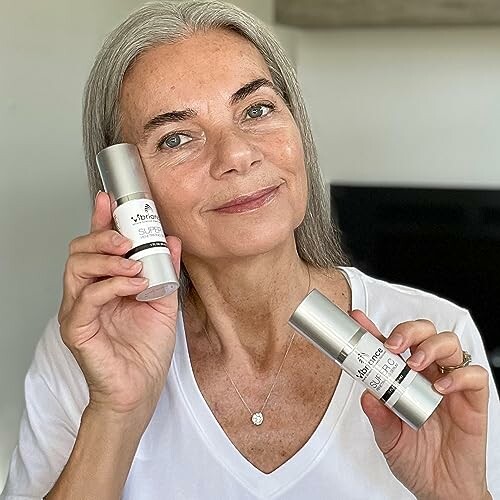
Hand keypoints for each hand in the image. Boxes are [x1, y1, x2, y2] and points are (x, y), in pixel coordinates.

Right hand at [58, 191, 181, 420]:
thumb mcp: (164, 302)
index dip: (100, 220)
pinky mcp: (77, 329)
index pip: (97, 246)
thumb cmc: (146, 350)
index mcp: (105, 285)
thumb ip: (166, 271)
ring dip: (107, 260)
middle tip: (127, 238)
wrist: (141, 388)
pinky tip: (133, 285)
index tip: (110, 199)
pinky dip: (111, 285)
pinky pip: (86, 298)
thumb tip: (173, 240)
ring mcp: (78, 311)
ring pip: (76, 269)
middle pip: (79, 251)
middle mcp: (86, 294)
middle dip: (102, 237)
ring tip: (133, 262)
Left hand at [350, 310, 490, 499]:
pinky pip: (474, 376)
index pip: (391, 345)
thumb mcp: (388, 438)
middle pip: (424, 333)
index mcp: (404, 379)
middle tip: (393, 346)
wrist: (442, 490)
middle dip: (407, 331)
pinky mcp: (473, 401)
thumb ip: (378, 417)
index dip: (375, 329)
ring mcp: (450, 386)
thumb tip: (367, 396)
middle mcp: (427, 376)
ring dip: (430, 346)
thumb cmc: (416, 460)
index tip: (358, 321)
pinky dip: (459, 375)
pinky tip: (442, 387)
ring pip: (449, 344)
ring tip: (415, 364)